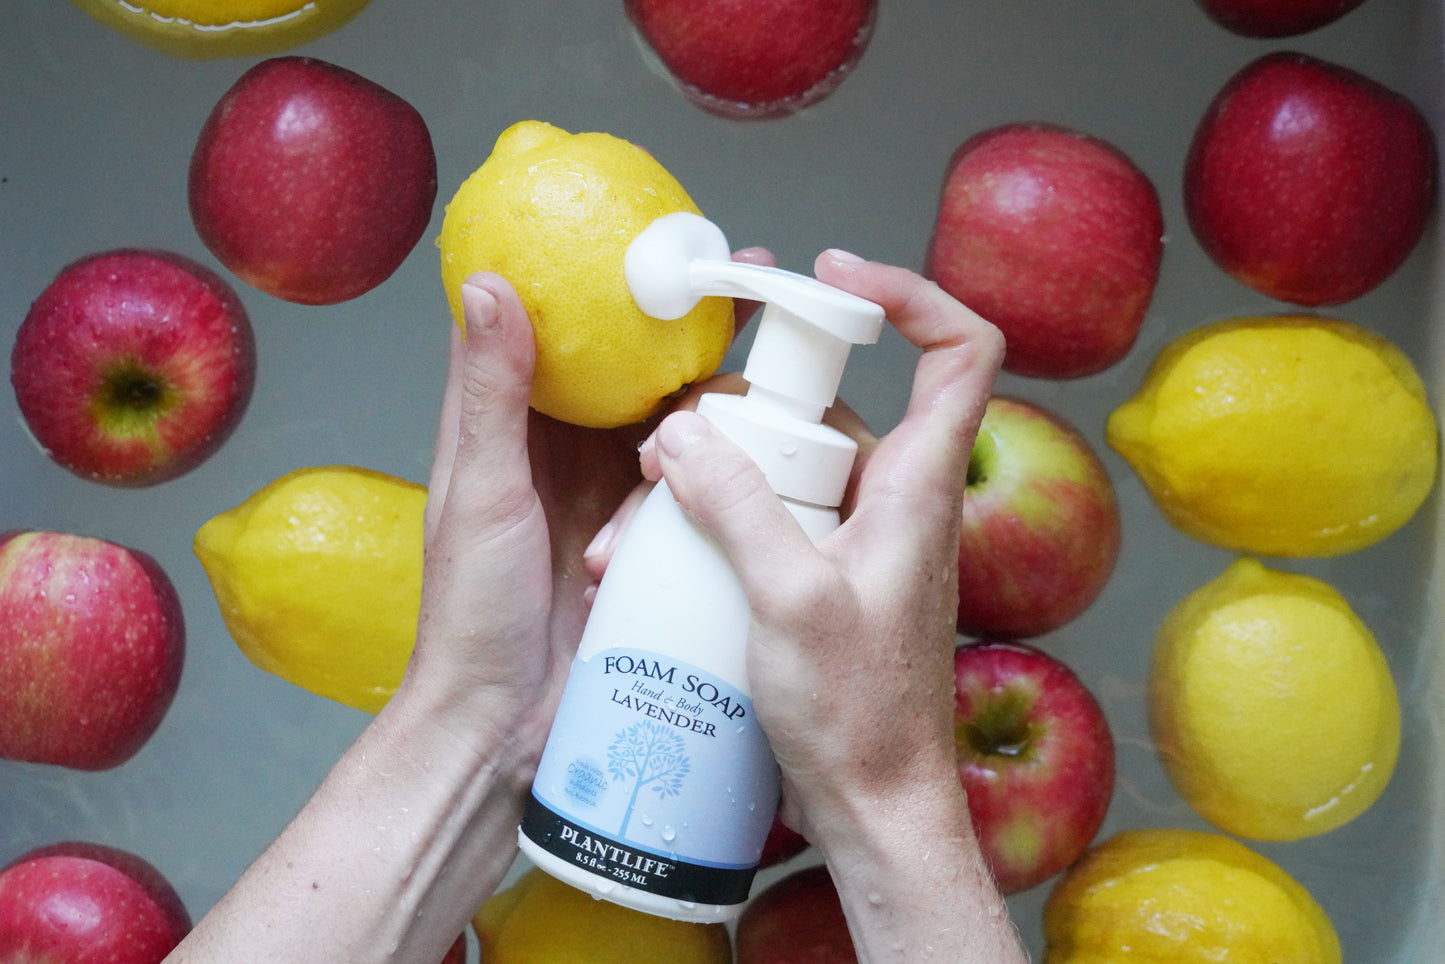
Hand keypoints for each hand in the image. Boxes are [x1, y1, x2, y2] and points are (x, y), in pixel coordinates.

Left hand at [404, 251, 773, 757]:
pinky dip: (717, 469)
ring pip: (673, 420)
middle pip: (632, 365)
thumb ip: (491, 393)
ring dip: (710, 404)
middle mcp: (564, 447)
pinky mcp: (651, 537)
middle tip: (753, 289)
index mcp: (511, 423)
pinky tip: (756, 461)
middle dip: (689, 325)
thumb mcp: (482, 491)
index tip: (656, 235)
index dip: (600, 273)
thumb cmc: (473, 611)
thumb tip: (491, 279)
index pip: (554, 323)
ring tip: (762, 388)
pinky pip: (695, 483)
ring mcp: (612, 492)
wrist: (505, 722)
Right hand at [634, 252, 1020, 961]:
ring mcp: (855, 539)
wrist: (872, 808)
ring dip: (708, 479)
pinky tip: (647, 560)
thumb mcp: (791, 599)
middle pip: (826, 407)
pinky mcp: (822, 575)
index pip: (959, 349)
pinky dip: (712, 524)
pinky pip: (766, 519)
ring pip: (782, 465)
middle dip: (741, 411)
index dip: (911, 292)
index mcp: (918, 484)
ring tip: (636, 523)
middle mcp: (894, 498)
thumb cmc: (859, 716)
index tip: (831, 276)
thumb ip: (740, 506)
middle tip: (669, 447)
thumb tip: (687, 434)